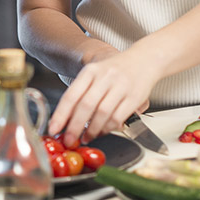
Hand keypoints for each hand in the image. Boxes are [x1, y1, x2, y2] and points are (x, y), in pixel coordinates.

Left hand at [47, 44, 162, 146]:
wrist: (145, 60)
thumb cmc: (116, 71)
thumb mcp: (95, 74)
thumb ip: (81, 94)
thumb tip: (66, 120)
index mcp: (91, 71)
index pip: (71, 95)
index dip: (60, 115)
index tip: (54, 129)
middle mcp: (105, 77)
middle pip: (86, 106)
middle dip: (75, 127)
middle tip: (69, 140)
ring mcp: (121, 86)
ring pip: (102, 114)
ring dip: (92, 130)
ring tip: (86, 137)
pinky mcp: (134, 97)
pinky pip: (118, 117)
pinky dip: (108, 128)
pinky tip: (102, 131)